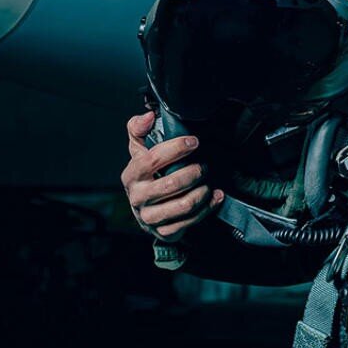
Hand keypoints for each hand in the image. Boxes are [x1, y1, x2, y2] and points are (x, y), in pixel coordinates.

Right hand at [121, 111, 222, 242]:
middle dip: (195, 172)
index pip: (152, 159)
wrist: (148, 209)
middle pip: (172, 184)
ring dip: (202, 192)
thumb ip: (139, 129)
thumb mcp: (139, 151)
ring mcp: (149, 217)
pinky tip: (216, 196)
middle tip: (205, 166)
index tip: (195, 141)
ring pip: (183, 205)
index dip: (176, 148)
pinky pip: (190, 222)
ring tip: (209, 182)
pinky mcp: (164, 232)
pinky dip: (208, 207)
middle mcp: (137, 197)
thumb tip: (148, 116)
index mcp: (131, 175)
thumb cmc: (148, 175)